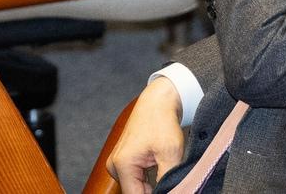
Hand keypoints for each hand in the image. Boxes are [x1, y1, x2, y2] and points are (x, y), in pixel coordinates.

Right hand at [107, 76, 185, 192]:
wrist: (157, 101)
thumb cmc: (162, 122)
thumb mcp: (170, 155)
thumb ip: (168, 182)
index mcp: (122, 164)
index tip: (171, 189)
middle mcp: (114, 165)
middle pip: (135, 193)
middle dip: (154, 191)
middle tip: (170, 179)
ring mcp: (117, 163)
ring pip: (136, 188)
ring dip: (152, 186)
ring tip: (164, 169)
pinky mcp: (123, 161)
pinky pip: (136, 179)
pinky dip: (149, 179)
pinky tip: (159, 167)